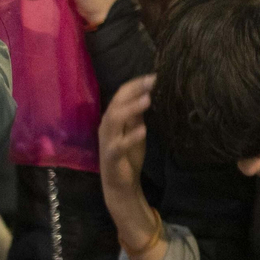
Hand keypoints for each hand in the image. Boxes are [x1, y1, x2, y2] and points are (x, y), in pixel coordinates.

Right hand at [99, 75, 151, 200]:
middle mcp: (106, 126)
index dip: (135, 85)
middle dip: (133, 90)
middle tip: (151, 81)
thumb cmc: (128, 155)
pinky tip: (143, 130)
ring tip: (147, 99)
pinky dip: (130, 137)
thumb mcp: (135, 130)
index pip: (120, 96)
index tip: (153, 76)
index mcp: (112, 118)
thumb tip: (146, 94)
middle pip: (116, 103)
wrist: (120, 183)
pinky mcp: (111, 156)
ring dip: (131, 108)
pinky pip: (119, 145)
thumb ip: (137, 115)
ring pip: (114, 120)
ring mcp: (107, 141)